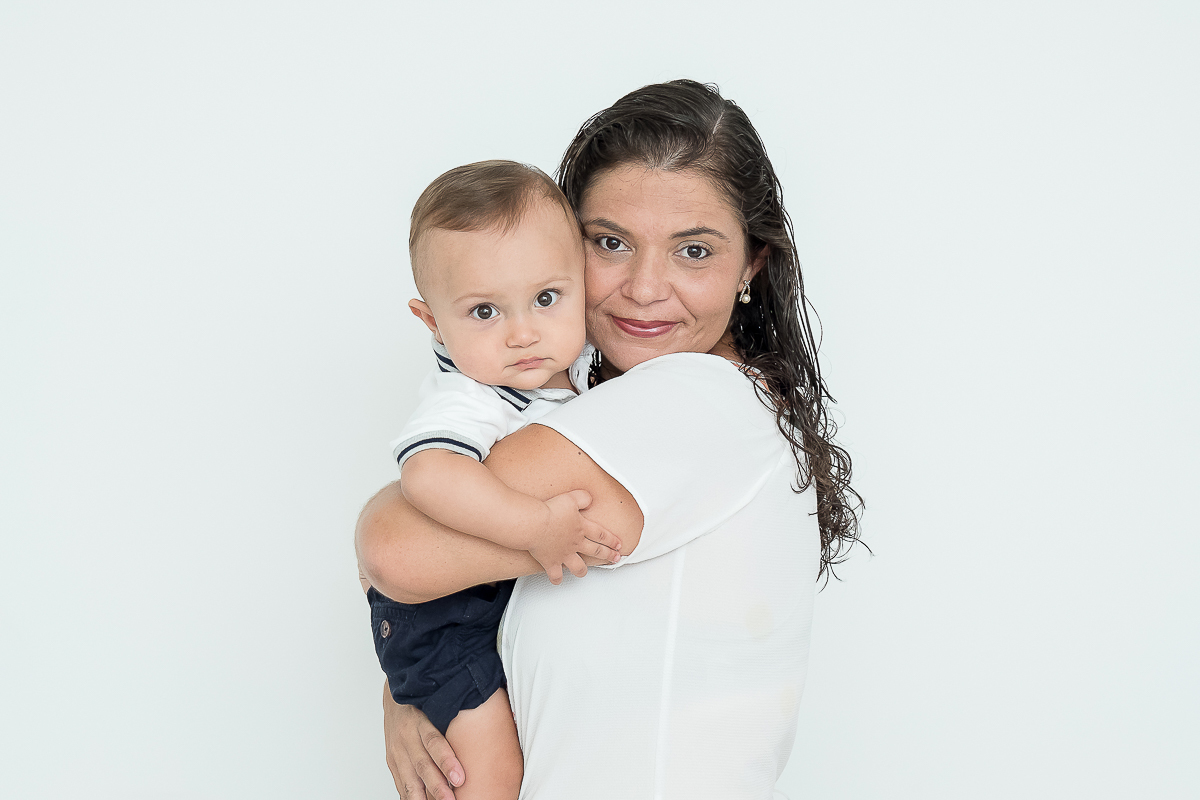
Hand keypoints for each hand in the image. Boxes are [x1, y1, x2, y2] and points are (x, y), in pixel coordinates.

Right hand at [382, 680, 463, 799]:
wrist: (396, 698)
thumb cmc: (423, 703)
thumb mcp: (437, 706)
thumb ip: (454, 722)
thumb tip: (484, 733)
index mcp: (419, 721)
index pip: (433, 742)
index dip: (446, 761)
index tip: (460, 778)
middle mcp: (406, 737)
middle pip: (422, 765)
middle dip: (437, 786)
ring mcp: (397, 752)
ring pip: (409, 780)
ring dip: (423, 798)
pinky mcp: (392, 763)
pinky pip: (402, 785)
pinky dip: (412, 798)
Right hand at [530, 489, 621, 583]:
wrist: (535, 524)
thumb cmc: (551, 511)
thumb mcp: (571, 498)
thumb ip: (583, 497)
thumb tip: (590, 499)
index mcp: (582, 528)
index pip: (602, 535)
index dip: (612, 540)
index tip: (619, 545)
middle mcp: (575, 543)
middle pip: (596, 551)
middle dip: (608, 555)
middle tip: (615, 559)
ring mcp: (564, 555)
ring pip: (578, 567)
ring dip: (582, 570)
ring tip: (584, 572)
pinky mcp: (551, 562)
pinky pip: (556, 575)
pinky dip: (556, 578)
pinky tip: (557, 579)